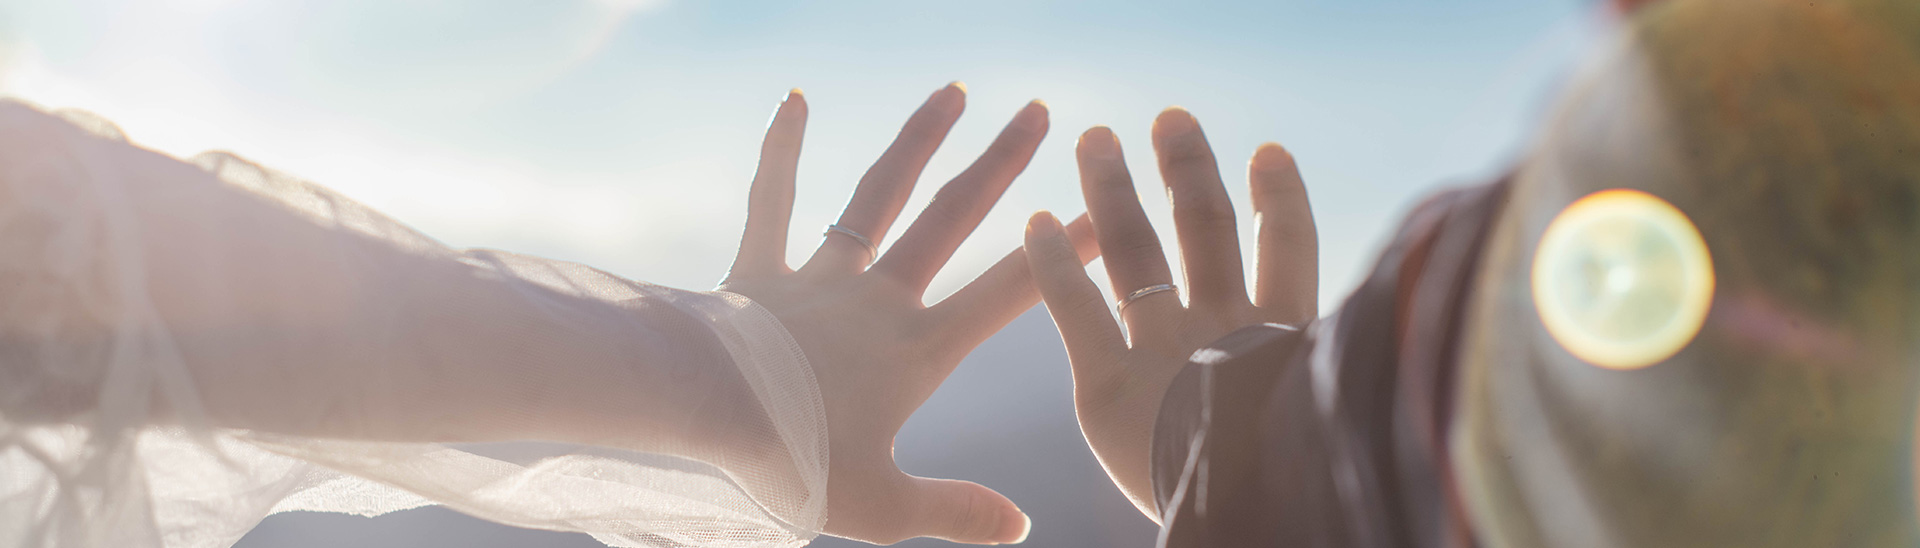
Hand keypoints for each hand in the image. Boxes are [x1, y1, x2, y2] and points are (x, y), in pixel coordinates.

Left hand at [719, 84, 1095, 544]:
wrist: (701, 408)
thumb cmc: (792, 459)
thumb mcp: (882, 506)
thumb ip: (955, 512)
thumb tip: (1020, 528)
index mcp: (917, 353)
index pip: (1007, 295)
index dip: (1061, 255)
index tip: (1104, 212)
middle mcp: (877, 300)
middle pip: (951, 220)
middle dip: (1001, 165)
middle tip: (1043, 112)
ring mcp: (819, 277)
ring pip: (879, 196)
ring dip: (919, 140)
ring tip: (954, 92)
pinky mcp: (758, 271)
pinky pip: (774, 201)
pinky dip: (783, 150)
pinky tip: (795, 100)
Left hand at [1021, 108, 1316, 519]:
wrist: (1260, 523)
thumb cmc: (1298, 488)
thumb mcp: (1332, 416)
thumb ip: (1340, 365)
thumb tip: (1408, 318)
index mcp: (1285, 344)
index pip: (1289, 253)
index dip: (1280, 200)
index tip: (1268, 151)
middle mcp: (1225, 335)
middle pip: (1207, 232)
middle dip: (1187, 171)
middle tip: (1170, 119)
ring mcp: (1166, 354)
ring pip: (1136, 253)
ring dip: (1113, 191)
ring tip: (1097, 139)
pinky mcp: (1108, 388)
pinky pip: (1075, 311)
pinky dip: (1054, 265)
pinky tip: (1033, 222)